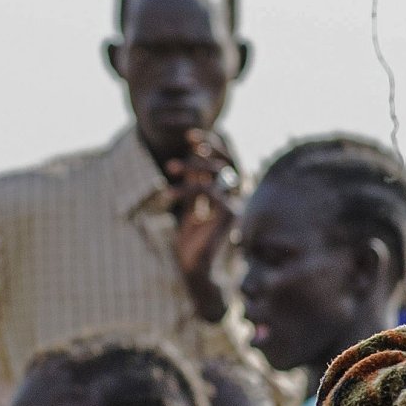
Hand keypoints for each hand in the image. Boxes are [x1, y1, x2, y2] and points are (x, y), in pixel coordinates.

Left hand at [164, 130, 238, 321]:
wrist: (196, 270)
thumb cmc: (193, 241)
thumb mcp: (190, 206)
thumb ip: (194, 184)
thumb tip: (192, 158)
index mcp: (229, 194)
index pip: (225, 161)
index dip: (211, 144)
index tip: (190, 135)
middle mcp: (237, 197)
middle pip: (226, 161)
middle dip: (205, 147)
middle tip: (186, 140)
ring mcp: (236, 204)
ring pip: (215, 172)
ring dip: (190, 166)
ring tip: (169, 168)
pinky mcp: (229, 213)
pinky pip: (209, 189)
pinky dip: (186, 187)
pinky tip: (167, 193)